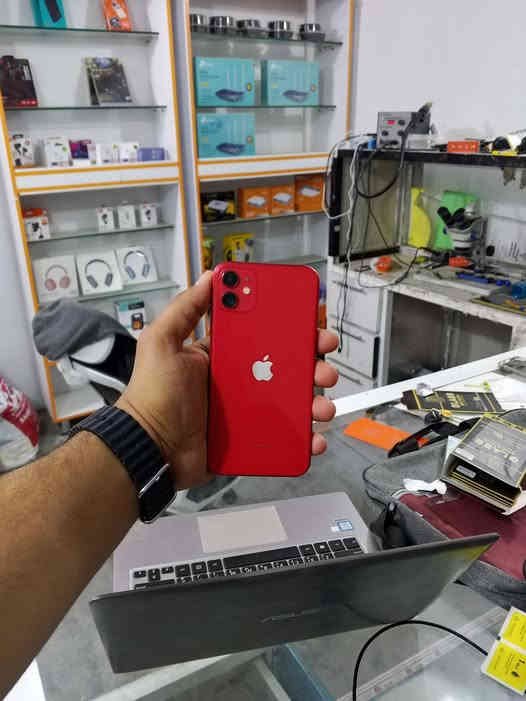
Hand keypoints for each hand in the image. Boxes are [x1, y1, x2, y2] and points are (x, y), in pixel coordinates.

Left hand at [117, 271, 337, 488]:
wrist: (149, 449)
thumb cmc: (152, 395)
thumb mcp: (162, 342)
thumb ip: (184, 308)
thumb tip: (210, 278)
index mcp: (223, 356)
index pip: (263, 336)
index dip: (289, 329)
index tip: (309, 323)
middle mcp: (238, 381)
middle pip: (286, 368)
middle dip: (312, 364)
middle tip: (323, 364)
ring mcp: (247, 412)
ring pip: (291, 402)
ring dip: (314, 401)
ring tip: (320, 404)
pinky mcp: (250, 440)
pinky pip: (284, 436)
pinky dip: (304, 437)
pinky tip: (313, 436)